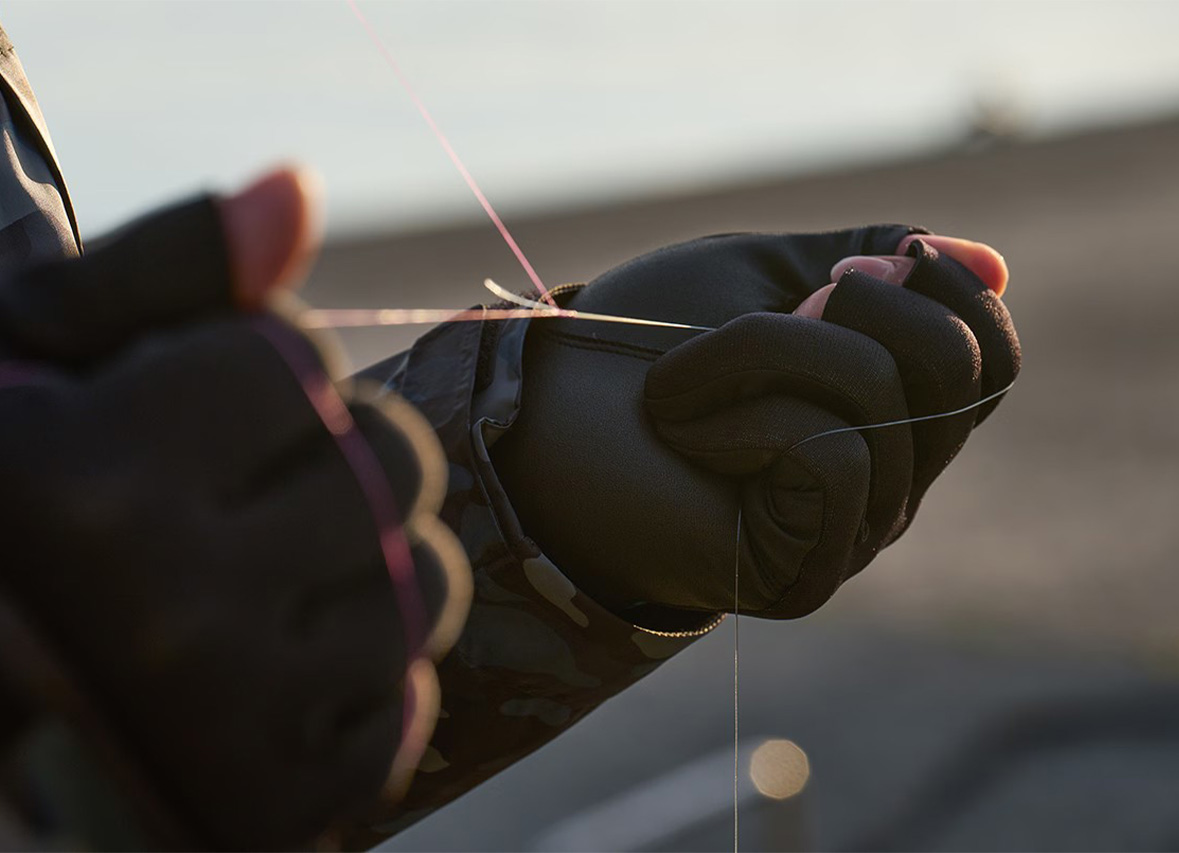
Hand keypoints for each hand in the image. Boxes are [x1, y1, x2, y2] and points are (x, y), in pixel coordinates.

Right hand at [0, 171, 468, 846]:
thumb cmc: (0, 487)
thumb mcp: (27, 365)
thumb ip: (159, 274)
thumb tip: (295, 189)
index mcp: (87, 480)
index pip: (294, 361)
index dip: (253, 373)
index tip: (187, 415)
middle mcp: (166, 607)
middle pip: (391, 467)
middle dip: (334, 459)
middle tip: (245, 495)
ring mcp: (230, 722)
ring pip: (420, 587)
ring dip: (367, 565)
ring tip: (264, 577)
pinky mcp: (275, 810)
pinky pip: (401, 705)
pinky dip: (363, 675)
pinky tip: (277, 664)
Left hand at [491, 226, 1017, 620]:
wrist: (537, 413)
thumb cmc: (640, 341)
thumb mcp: (765, 273)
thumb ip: (876, 263)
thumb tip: (994, 263)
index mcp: (894, 408)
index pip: (993, 356)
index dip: (945, 288)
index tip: (849, 266)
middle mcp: (894, 478)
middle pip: (967, 369)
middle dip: (860, 304)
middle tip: (772, 312)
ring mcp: (854, 531)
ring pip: (887, 398)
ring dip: (765, 347)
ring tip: (688, 376)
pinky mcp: (805, 569)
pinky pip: (835, 456)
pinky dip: (745, 410)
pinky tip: (687, 433)